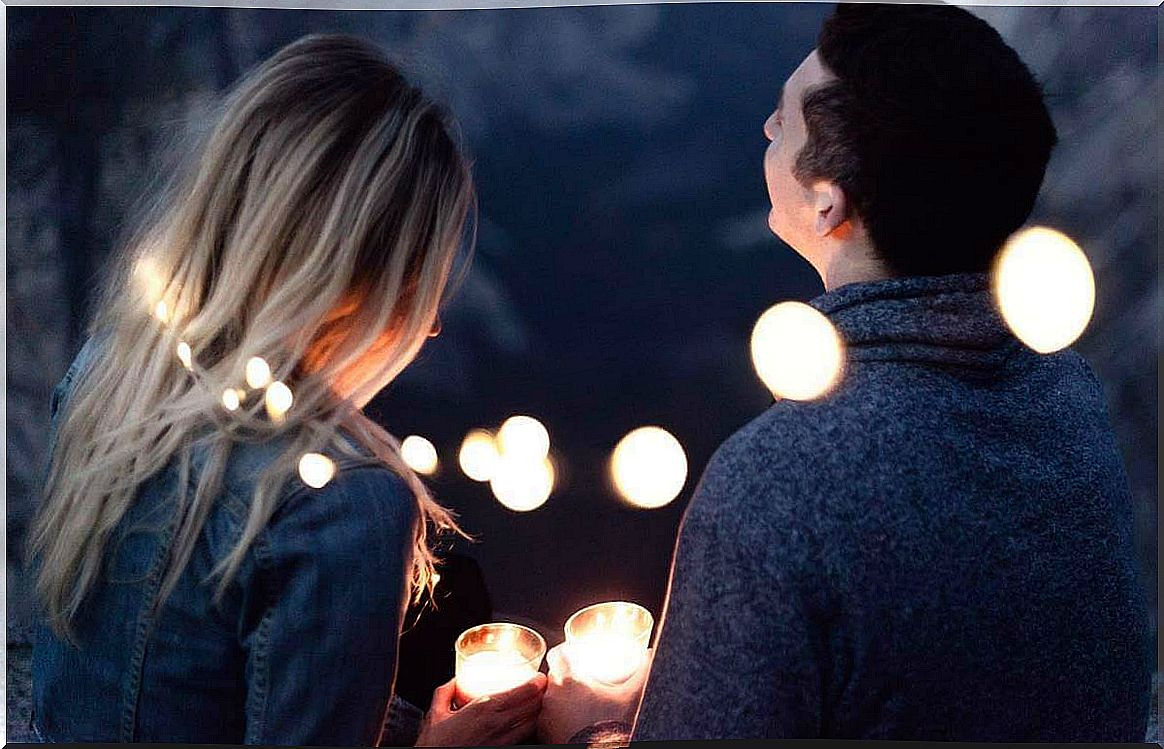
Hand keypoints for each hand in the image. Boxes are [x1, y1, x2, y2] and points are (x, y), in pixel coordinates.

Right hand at [415, 673, 546, 745]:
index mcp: (483, 708)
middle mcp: (498, 724)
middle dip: (543, 695)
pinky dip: (530, 730)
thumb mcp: (435, 713)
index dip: (536, 683)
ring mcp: (503, 741)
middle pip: (533, 706)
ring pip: (533, 724)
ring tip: (540, 705)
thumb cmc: (435, 744)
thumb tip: (454, 681)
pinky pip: (524, 739)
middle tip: (545, 688)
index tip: (541, 677)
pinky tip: (529, 726)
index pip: (522, 692)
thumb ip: (445, 692)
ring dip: (539, 713)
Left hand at [537, 644, 651, 745]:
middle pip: (553, 677)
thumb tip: (651, 654)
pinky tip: (568, 720)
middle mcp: (552, 696)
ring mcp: (546, 717)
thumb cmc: (613, 726)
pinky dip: (555, 718)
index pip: (557, 655)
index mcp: (568, 681)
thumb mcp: (632, 696)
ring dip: (559, 698)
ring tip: (576, 702)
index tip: (574, 656)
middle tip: (581, 681)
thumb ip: (643, 672)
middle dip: (565, 677)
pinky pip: (545, 720)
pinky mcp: (544, 734)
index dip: (565, 653)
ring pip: (548, 699)